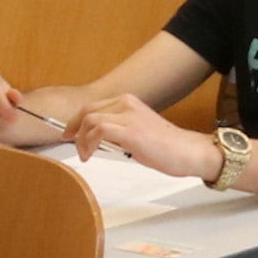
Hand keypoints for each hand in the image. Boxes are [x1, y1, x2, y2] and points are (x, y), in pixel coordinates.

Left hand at [71, 95, 216, 181]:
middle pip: (87, 110)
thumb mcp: (136, 131)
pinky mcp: (130, 131)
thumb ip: (117, 130)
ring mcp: (129, 116)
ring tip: (84, 154)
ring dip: (80, 139)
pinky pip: (98, 131)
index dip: (76, 120)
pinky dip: (88, 144)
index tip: (70, 133)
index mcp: (129, 102)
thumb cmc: (166, 147)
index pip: (93, 106)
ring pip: (90, 120)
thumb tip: (95, 139)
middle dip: (73, 128)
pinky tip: (90, 155)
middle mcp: (127, 103)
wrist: (187, 151)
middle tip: (70, 143)